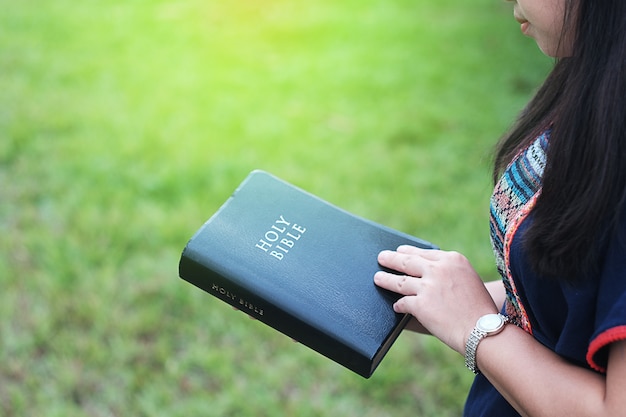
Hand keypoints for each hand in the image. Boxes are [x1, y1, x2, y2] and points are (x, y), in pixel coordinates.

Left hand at [374, 245, 497, 354]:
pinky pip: (403, 302)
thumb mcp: (468, 279)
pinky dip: (398, 305)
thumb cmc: (479, 308)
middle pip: (407, 261)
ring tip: (378, 278)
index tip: (400, 251)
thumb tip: (426, 272)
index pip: (424, 253)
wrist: (484, 330)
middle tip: (381, 257)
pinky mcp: (420, 304)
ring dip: (386, 279)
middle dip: (391, 259)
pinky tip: (396, 306)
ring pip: (399, 280)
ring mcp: (428, 286)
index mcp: (452, 259)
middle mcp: (439, 269)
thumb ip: (449, 272)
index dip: (409, 252)